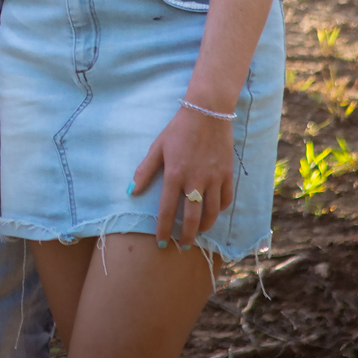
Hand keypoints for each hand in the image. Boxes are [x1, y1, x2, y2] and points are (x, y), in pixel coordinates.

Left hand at [131, 103, 236, 248]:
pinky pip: (225, 200)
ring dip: (204, 227)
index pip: (167, 210)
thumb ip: (144, 170)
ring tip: (198, 233)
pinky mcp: (227, 174)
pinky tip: (213, 212)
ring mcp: (213, 179)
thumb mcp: (157, 147)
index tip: (161, 243)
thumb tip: (131, 191)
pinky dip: (219, 210)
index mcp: (174, 175)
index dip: (163, 229)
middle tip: (182, 245)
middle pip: (192, 218)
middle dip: (186, 236)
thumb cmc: (178, 129)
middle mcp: (195, 181)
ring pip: (211, 213)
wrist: (207, 112)